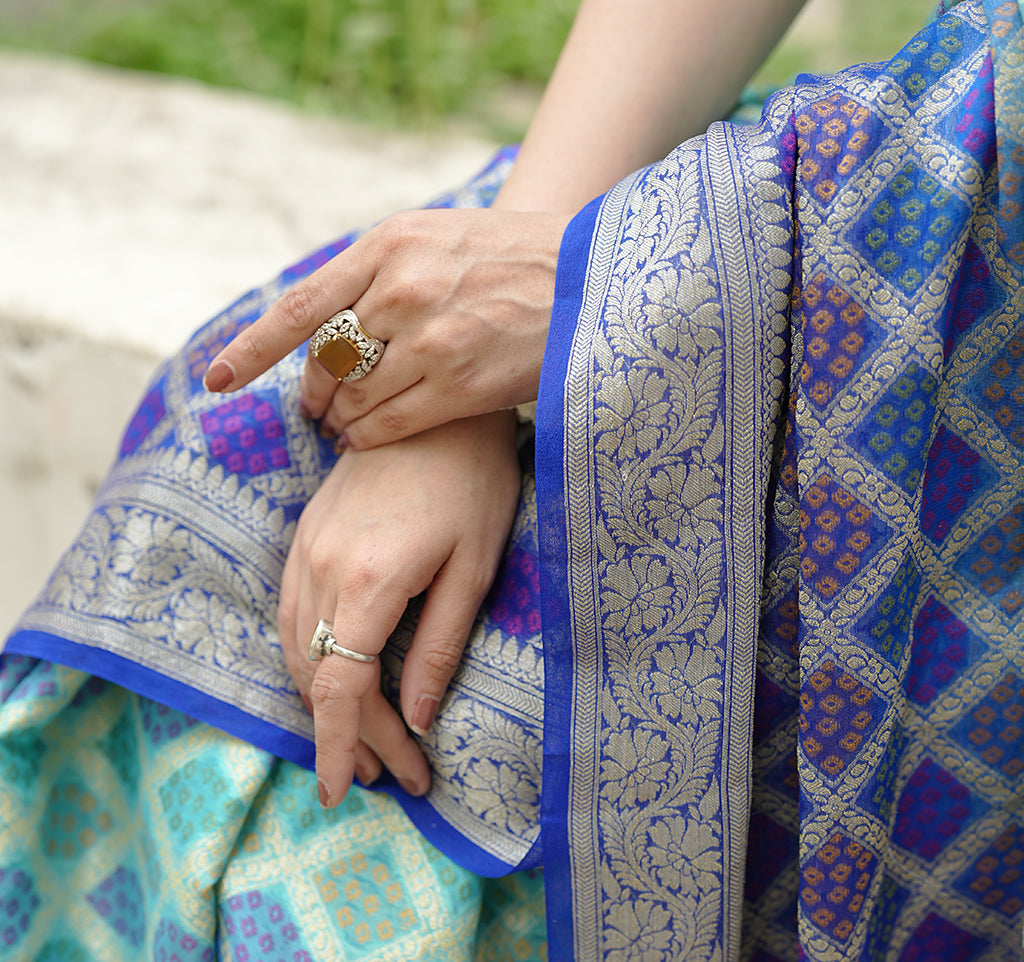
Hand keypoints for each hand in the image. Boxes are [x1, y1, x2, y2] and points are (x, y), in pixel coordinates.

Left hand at [205, 208, 567, 448]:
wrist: (588, 279)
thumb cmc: (510, 261)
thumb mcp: (435, 239)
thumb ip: (378, 272)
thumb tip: (323, 322)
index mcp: (388, 247)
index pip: (301, 306)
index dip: (253, 350)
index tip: (217, 381)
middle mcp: (401, 290)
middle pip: (326, 360)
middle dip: (312, 395)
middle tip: (313, 413)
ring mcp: (430, 338)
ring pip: (353, 397)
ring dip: (339, 422)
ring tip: (341, 431)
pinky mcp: (459, 383)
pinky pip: (387, 424)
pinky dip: (366, 439)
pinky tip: (365, 441)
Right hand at [279, 410, 520, 806]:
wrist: (432, 401)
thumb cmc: (472, 481)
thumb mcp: (473, 569)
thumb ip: (438, 647)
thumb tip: (416, 718)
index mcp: (368, 582)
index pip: (338, 687)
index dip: (340, 745)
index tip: (344, 792)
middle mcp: (322, 569)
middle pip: (317, 677)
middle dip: (349, 736)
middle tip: (395, 777)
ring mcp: (306, 550)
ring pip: (296, 650)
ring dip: (325, 704)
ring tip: (368, 747)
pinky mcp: (306, 537)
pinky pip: (292, 617)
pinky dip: (310, 664)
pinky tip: (339, 684)